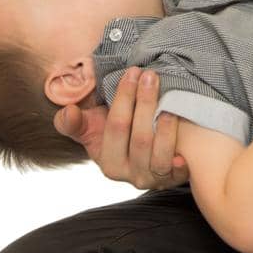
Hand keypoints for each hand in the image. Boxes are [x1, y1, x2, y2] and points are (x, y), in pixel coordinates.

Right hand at [53, 66, 189, 189]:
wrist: (145, 154)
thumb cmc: (117, 136)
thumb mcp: (91, 130)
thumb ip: (73, 123)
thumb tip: (68, 112)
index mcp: (108, 163)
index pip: (116, 127)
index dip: (124, 98)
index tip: (132, 72)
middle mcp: (130, 175)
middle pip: (140, 139)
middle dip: (145, 103)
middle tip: (151, 75)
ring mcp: (154, 179)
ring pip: (159, 156)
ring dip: (165, 128)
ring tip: (169, 101)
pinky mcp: (175, 180)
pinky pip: (179, 172)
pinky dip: (182, 160)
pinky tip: (184, 144)